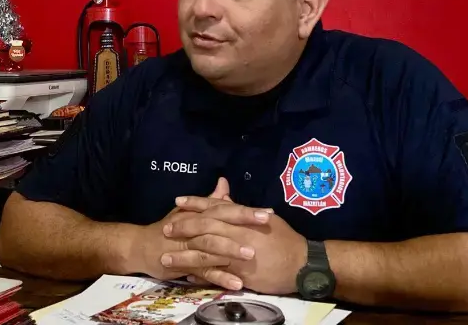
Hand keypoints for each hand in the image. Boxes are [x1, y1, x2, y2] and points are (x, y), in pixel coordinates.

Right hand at [130, 178, 256, 280]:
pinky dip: (221, 277)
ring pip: (211, 246)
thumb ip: (210, 201)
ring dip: (232, 251)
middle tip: (266, 224)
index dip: (245, 210)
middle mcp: (194, 226)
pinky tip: (237, 283)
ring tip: (252, 255)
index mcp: (199, 214)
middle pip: (220, 222)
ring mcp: (188, 245)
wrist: (141, 246)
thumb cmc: (170, 229)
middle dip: (243, 223)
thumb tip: (224, 182)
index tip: (268, 212)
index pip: (224, 208)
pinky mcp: (183, 265)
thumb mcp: (190, 212)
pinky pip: (204, 272)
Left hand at [161, 197, 306, 294]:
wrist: (302, 263)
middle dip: (183, 228)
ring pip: (205, 252)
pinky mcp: (241, 274)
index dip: (195, 203)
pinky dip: (199, 274)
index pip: (215, 207)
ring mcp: (238, 254)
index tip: (178, 201)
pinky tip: (185, 276)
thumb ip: (239, 207)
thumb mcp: (263, 218)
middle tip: (165, 227)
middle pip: (205, 227)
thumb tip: (223, 192)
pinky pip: (216, 273)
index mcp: (243, 218)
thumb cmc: (284, 239)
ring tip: (166, 256)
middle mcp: (238, 233)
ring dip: (184, 255)